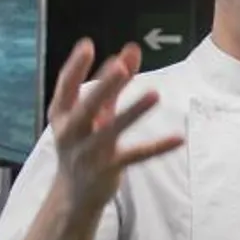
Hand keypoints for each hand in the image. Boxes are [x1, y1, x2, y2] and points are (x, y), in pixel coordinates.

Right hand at [48, 39, 182, 213]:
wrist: (74, 194)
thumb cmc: (85, 143)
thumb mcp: (95, 114)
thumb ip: (114, 82)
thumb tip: (131, 49)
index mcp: (61, 116)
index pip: (65, 87)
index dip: (75, 66)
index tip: (87, 45)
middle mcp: (71, 134)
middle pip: (86, 108)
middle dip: (103, 87)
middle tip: (120, 68)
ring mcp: (88, 153)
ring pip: (112, 131)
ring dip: (133, 112)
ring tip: (155, 94)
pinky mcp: (108, 170)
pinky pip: (136, 156)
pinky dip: (157, 147)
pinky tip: (178, 139)